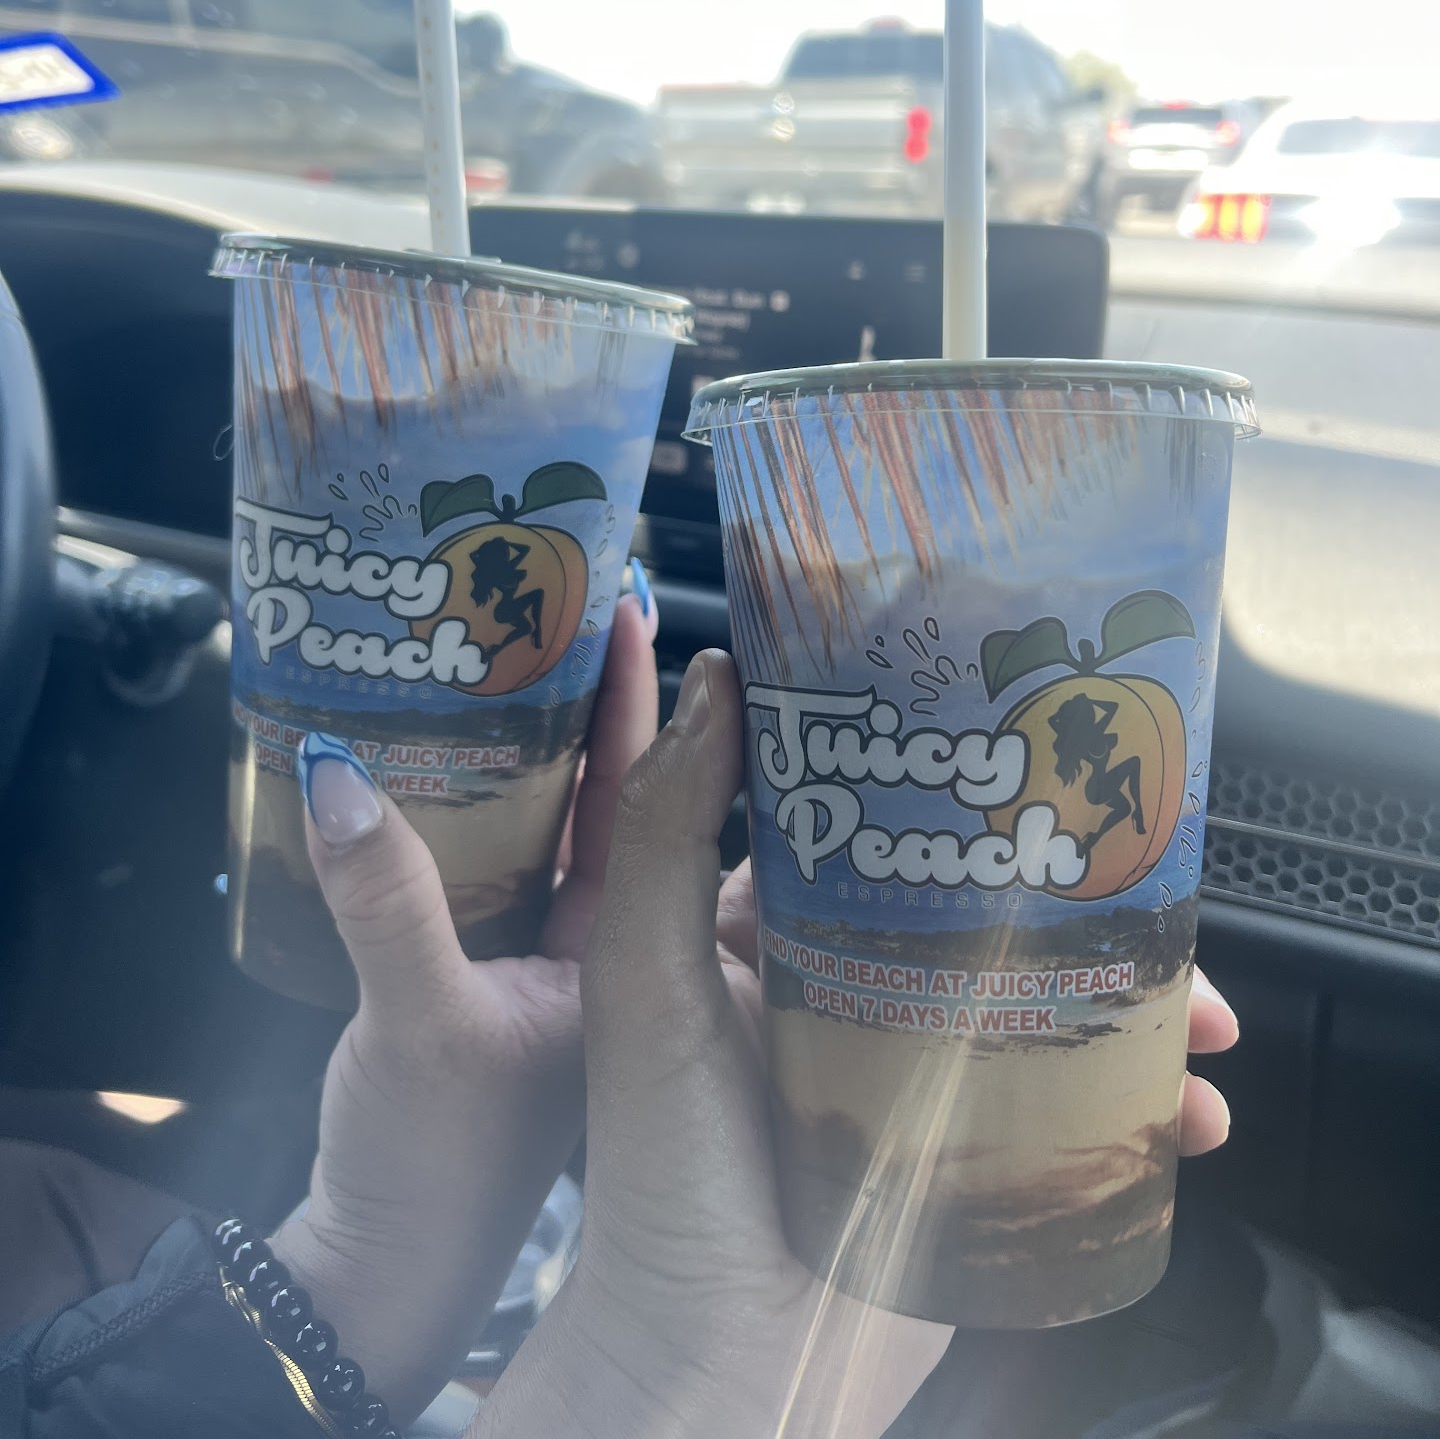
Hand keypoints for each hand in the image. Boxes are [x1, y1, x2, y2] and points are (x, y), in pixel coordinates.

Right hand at [272, 584, 658, 1426]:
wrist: (384, 1261)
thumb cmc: (436, 1167)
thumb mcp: (422, 1022)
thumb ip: (386, 898)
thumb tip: (336, 771)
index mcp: (647, 957)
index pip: (676, 798)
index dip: (670, 703)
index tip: (652, 605)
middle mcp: (620, 944)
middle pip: (624, 789)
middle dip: (605, 696)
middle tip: (577, 589)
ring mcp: (559, 951)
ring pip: (562, 815)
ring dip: (545, 736)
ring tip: (518, 633)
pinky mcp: (500, 962)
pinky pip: (507, 851)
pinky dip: (493, 794)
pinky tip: (463, 735)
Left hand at [476, 649, 1239, 1438]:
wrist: (716, 1361)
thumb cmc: (660, 1172)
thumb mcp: (644, 980)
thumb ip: (668, 835)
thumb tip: (717, 679)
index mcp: (772, 936)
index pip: (867, 824)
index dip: (940, 774)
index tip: (1011, 726)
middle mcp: (854, 993)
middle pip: (985, 908)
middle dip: (1072, 887)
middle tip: (1143, 863)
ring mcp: (922, 1077)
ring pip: (1050, 1002)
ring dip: (1136, 996)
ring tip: (1199, 1001)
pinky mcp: (973, 1161)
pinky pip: (1077, 1114)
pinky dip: (1147, 1107)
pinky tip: (1189, 1105)